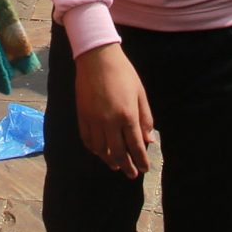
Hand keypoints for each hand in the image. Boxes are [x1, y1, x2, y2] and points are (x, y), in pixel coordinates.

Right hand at [73, 43, 156, 177]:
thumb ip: (145, 118)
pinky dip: (94, 149)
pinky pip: (87, 139)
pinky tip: (100, 151)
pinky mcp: (82, 115)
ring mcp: (94, 120)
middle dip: (126, 166)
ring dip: (109, 160)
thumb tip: (149, 140)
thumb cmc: (123, 73)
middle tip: (131, 174)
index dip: (141, 161)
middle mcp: (110, 121)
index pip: (136, 146)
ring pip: (101, 150)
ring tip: (116, 165)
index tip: (144, 169)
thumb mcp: (140, 94)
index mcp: (128, 115)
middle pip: (118, 153)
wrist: (97, 57)